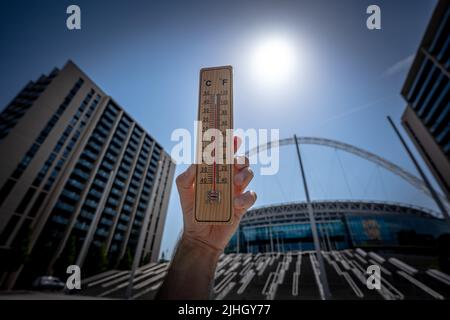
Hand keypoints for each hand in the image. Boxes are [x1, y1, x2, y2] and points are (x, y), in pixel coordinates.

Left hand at [175, 137, 256, 251]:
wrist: (200, 236)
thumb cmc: (192, 211)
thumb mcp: (184, 191)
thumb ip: (186, 176)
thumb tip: (197, 161)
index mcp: (215, 172)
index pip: (225, 154)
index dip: (230, 144)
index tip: (233, 137)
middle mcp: (228, 179)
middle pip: (241, 161)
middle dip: (240, 158)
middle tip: (234, 163)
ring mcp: (236, 191)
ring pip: (249, 174)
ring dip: (245, 175)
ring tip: (236, 183)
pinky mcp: (242, 206)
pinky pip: (251, 196)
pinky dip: (246, 197)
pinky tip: (236, 203)